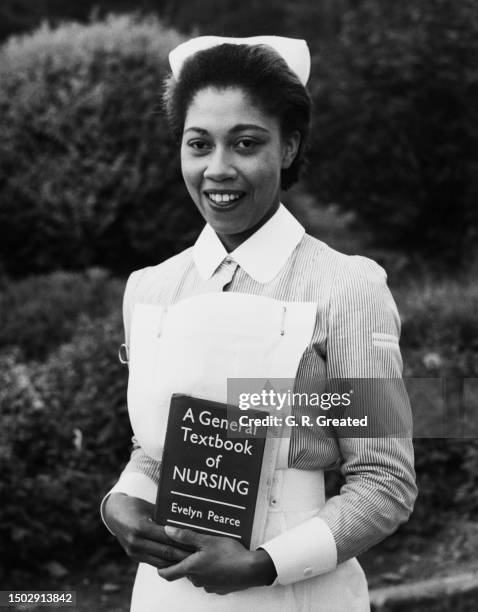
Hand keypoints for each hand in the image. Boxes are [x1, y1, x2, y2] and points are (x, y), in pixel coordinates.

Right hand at [103, 494, 193, 567]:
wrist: (114, 513)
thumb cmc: (135, 506)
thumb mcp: (150, 507)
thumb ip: (165, 518)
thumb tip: (185, 523)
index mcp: (141, 527)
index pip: (167, 537)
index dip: (183, 541)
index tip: (196, 542)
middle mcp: (136, 541)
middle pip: (165, 551)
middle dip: (183, 554)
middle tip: (198, 554)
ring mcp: (134, 551)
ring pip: (160, 561)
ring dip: (176, 562)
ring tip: (191, 560)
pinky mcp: (134, 557)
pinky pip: (153, 562)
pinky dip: (166, 563)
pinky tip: (178, 561)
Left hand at [157, 526, 276, 594]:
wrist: (251, 570)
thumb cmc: (229, 553)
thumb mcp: (207, 540)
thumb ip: (186, 536)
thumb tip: (167, 530)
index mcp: (191, 568)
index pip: (168, 574)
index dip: (161, 569)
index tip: (158, 562)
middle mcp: (197, 580)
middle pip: (185, 572)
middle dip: (186, 560)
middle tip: (192, 546)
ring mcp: (209, 586)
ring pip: (198, 575)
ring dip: (199, 565)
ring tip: (209, 550)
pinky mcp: (220, 588)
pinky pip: (210, 579)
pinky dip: (211, 571)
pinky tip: (219, 560)